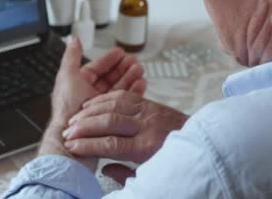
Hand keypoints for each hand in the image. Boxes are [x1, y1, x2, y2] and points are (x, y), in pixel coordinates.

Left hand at [38, 37, 145, 170]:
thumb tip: (73, 40)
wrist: (74, 136)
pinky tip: (140, 85)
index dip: (108, 59)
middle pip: (110, 77)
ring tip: (140, 70)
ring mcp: (100, 107)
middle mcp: (89, 95)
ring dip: (130, 77)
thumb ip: (72, 57)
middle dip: (123, 67)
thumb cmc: (67, 109)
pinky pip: (124, 102)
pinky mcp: (110, 117)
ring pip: (118, 88)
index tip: (119, 52)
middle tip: (134, 60)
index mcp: (79, 84)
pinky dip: (133, 92)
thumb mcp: (67, 76)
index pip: (96, 68)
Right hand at [62, 90, 188, 163]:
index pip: (111, 144)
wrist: (204, 144)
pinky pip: (122, 95)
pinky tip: (91, 105)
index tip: (72, 148)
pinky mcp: (149, 102)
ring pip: (113, 104)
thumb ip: (126, 173)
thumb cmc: (176, 161)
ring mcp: (148, 111)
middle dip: (84, 127)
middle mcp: (148, 125)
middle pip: (108, 121)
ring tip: (74, 119)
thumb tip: (104, 168)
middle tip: (67, 133)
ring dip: (90, 111)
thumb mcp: (152, 175)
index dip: (88, 145)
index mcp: (148, 147)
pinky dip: (103, 99)